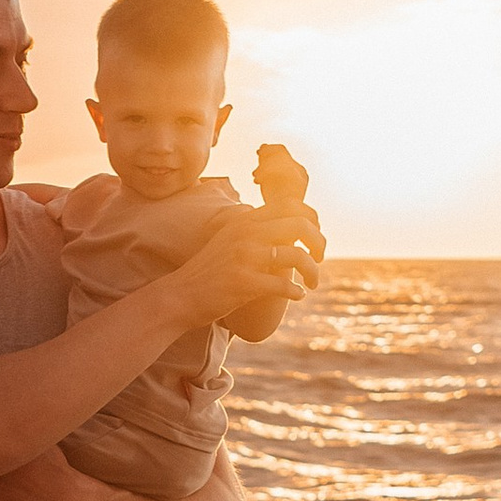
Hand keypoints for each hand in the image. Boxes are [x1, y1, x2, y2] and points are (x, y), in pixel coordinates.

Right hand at [173, 207, 318, 324]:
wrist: (180, 295)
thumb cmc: (209, 270)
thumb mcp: (229, 238)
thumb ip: (254, 228)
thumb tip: (284, 222)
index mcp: (245, 219)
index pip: (291, 205)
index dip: (312, 219)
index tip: (315, 238)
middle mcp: (247, 233)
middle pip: (300, 225)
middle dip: (319, 242)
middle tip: (320, 258)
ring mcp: (245, 257)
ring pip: (297, 256)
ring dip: (312, 271)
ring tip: (312, 283)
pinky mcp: (244, 282)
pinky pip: (283, 285)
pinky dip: (296, 291)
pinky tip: (298, 295)